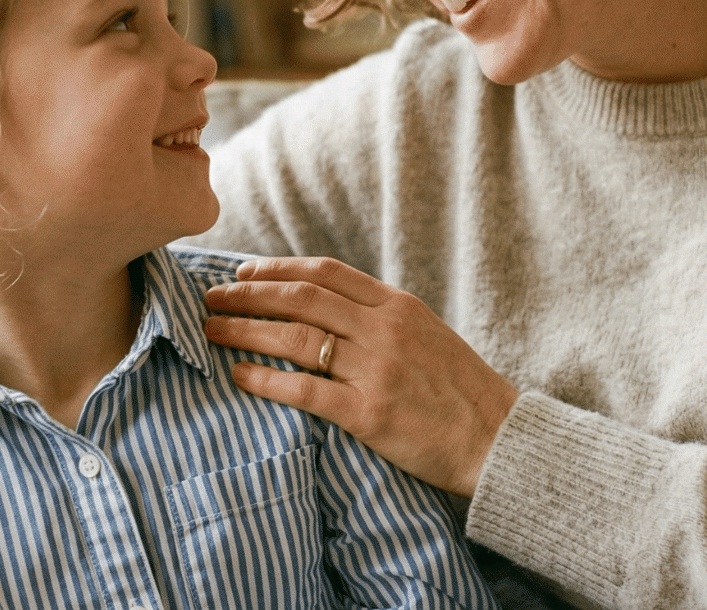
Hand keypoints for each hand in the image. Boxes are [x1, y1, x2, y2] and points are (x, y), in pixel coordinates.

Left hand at [203, 256, 518, 497]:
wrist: (496, 438)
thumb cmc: (459, 390)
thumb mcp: (426, 334)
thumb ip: (380, 317)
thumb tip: (326, 306)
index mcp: (397, 306)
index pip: (325, 272)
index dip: (276, 269)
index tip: (242, 272)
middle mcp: (384, 330)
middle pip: (300, 299)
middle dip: (247, 295)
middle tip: (210, 298)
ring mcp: (376, 370)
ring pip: (294, 338)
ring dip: (245, 331)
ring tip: (211, 331)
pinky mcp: (369, 413)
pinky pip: (304, 391)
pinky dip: (264, 380)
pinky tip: (237, 376)